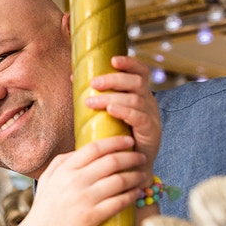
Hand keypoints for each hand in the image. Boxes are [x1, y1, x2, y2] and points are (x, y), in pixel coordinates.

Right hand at [21, 134, 147, 225]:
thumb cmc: (45, 206)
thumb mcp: (48, 177)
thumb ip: (64, 160)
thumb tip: (86, 150)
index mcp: (65, 169)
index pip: (95, 148)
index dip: (115, 142)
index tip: (129, 140)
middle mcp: (75, 181)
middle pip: (111, 162)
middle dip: (131, 157)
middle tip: (141, 157)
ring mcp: (84, 199)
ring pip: (119, 181)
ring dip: (135, 176)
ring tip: (142, 175)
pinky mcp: (91, 217)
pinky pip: (118, 202)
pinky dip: (131, 196)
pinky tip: (137, 193)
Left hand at [86, 56, 160, 172]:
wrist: (130, 167)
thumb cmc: (116, 137)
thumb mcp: (107, 113)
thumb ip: (96, 95)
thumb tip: (73, 77)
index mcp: (140, 94)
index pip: (140, 72)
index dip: (130, 63)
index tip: (112, 59)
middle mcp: (148, 102)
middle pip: (137, 82)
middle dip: (114, 79)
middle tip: (93, 83)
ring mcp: (152, 116)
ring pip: (135, 98)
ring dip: (111, 97)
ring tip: (91, 101)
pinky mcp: (151, 132)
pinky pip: (140, 117)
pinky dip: (124, 111)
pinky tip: (110, 110)